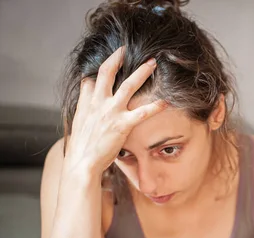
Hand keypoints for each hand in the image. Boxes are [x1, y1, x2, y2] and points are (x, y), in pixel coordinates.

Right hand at [64, 47, 166, 175]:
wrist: (82, 163)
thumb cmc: (82, 148)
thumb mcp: (79, 124)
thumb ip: (85, 108)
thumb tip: (87, 96)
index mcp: (87, 103)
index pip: (91, 78)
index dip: (100, 67)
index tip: (111, 58)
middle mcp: (98, 103)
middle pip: (107, 72)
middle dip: (118, 58)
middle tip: (126, 48)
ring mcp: (111, 112)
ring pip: (128, 85)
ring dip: (142, 72)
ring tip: (153, 64)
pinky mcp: (122, 125)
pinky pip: (142, 112)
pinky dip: (155, 106)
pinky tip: (165, 101)